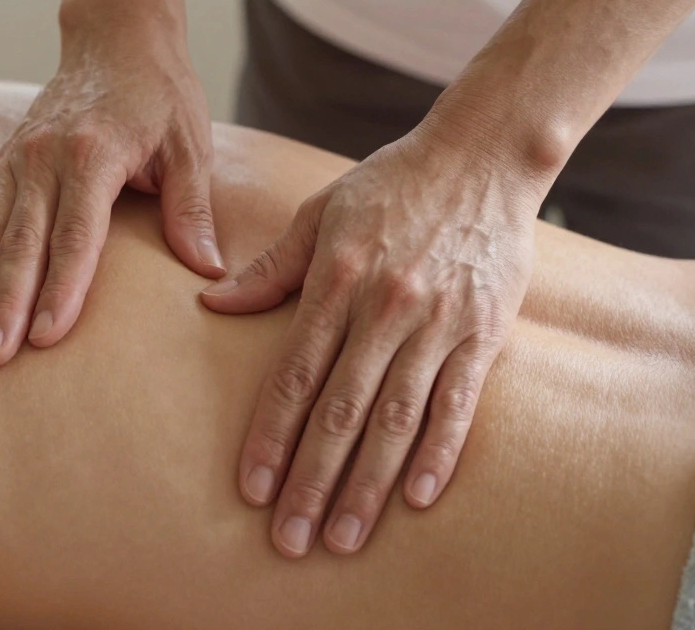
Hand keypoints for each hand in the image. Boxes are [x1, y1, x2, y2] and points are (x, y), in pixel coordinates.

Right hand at [0, 31, 224, 365]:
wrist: (117, 37)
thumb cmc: (160, 94)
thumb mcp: (188, 145)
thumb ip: (191, 208)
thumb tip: (206, 269)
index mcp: (94, 154)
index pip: (76, 236)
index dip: (62, 289)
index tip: (47, 337)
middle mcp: (45, 157)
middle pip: (24, 242)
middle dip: (7, 304)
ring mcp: (18, 157)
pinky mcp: (4, 158)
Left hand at [202, 122, 541, 557]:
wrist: (483, 156)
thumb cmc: (391, 185)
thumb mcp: (319, 213)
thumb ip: (269, 268)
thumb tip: (210, 302)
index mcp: (336, 279)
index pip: (294, 374)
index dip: (270, 435)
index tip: (250, 488)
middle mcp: (385, 306)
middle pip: (340, 409)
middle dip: (312, 480)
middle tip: (289, 539)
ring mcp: (438, 322)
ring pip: (396, 417)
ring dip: (368, 482)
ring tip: (344, 537)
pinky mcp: (484, 331)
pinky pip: (460, 402)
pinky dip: (440, 451)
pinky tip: (417, 497)